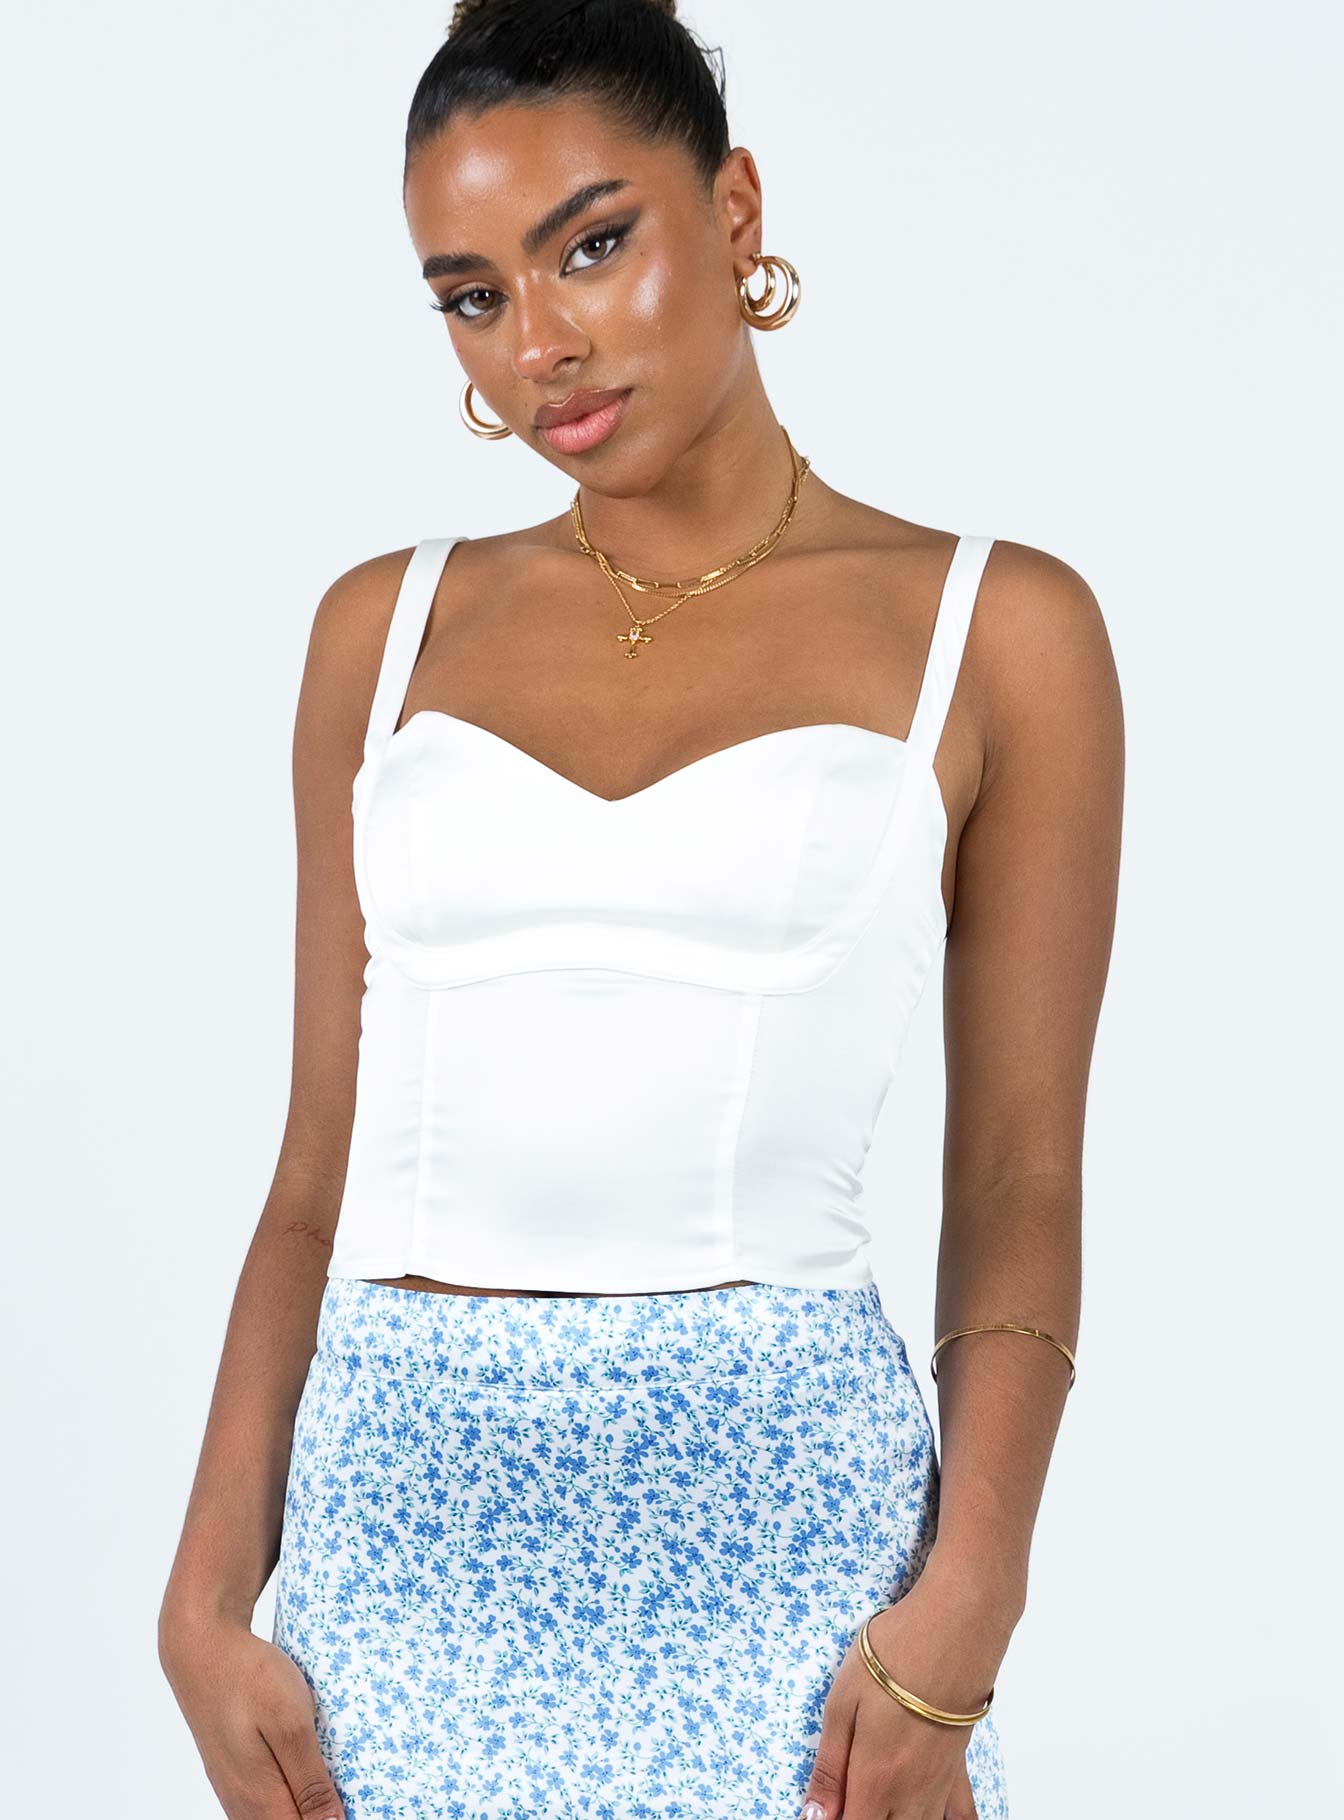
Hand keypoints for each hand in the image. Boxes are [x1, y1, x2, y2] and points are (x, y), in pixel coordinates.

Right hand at [159, 1611, 346, 1818]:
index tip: (358, 1801)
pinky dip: (290, 1794)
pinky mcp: (234, 1775)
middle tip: (347, 1783)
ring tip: (333, 1777)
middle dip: (322, 1813)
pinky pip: (266, 1802)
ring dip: (306, 1805)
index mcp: (261, 1801)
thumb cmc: (249, 1680)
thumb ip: (310, 1783)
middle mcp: (244, 1806)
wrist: (202, 1648)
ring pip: (277, 1816)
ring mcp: (235, 1792)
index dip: (333, 1819)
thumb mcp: (291, 1725)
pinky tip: (306, 1770)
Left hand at [797, 1570, 1010, 1819]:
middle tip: (849, 1794)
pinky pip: (961, 1816)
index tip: (826, 1809)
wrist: (953, 1630)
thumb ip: (829, 1767)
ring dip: (896, 1819)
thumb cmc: (891, 1659)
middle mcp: (911, 1795)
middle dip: (863, 1817)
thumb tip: (814, 1817)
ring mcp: (940, 1785)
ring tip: (880, 1798)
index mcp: (875, 1781)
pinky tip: (933, 1814)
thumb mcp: (841, 1704)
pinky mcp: (960, 1767)